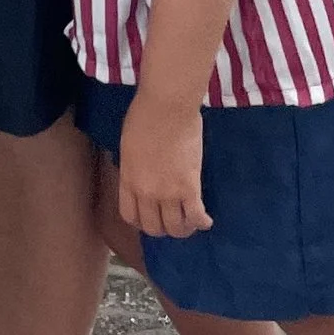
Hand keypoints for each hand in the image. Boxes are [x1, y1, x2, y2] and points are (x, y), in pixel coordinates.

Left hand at [115, 93, 209, 238]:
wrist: (166, 106)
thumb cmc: (144, 116)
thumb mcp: (128, 145)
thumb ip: (134, 167)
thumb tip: (141, 176)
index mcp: (128, 179)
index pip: (130, 216)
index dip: (141, 222)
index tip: (150, 218)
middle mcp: (146, 192)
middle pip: (153, 227)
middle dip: (162, 228)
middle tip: (171, 221)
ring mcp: (169, 193)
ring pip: (175, 228)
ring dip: (183, 229)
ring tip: (189, 223)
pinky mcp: (190, 189)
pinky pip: (196, 217)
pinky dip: (202, 223)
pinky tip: (205, 221)